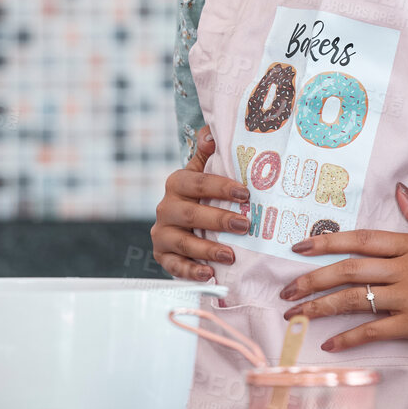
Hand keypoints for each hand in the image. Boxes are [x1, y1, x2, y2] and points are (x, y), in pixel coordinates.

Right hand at [150, 126, 249, 280]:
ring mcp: (162, 234)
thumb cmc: (200, 195)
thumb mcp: (202, 172)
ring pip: (183, 242)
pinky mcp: (162, 256)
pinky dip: (191, 271)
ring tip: (231, 255)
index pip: (197, 182)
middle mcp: (166, 208)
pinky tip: (209, 274)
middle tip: (244, 224)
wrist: (180, 224)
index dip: (220, 187)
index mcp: (177, 184)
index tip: (245, 194)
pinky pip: (174, 266)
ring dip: (208, 249)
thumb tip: (211, 134)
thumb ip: (208, 152)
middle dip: (218, 220)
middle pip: (190, 214)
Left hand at [279, 182, 407, 350]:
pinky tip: (329, 343)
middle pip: (349, 270)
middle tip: (286, 290)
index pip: (361, 240)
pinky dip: (349, 337)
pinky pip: (375, 331)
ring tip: (295, 314)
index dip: (327, 242)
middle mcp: (406, 269)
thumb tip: (399, 191)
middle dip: (312, 279)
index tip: (299, 248)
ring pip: (355, 300)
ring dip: (320, 307)